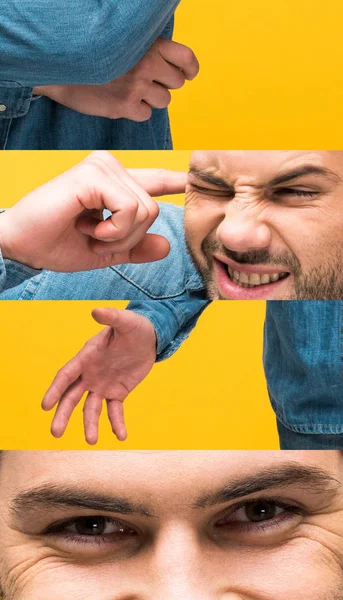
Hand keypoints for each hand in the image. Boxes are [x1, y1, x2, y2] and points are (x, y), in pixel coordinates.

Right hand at [0, 151, 186, 270]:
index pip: (155, 178)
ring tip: (89, 233)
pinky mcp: (94, 174)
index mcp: (114, 182)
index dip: (178, 179)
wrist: (22, 246)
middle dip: (129, 238)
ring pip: (145, 210)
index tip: (199, 174)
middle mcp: (111, 167)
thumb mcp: (106, 251)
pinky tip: (88, 228)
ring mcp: (102, 166)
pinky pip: (130, 209)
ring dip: (119, 236)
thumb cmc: (58, 244)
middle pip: (154, 208)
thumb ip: (136, 247)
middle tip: (96, 239)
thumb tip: (167, 245)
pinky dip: (113, 230)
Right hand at [33, 38, 198, 120]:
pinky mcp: (125, 106)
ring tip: (132, 91)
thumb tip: (167, 66)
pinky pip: (146, 115)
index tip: (188, 74)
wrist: (61, 68)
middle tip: (149, 83)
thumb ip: (147, 50)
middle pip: (176, 83)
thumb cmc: (93, 56)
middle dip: (166, 84)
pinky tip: (122, 102)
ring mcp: (137, 86)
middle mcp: (147, 64)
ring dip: (152, 99)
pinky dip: (137, 111)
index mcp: (149, 44)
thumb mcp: (124, 43)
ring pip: (163, 101)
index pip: (186, 58)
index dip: (190, 69)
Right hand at [42, 308, 156, 444]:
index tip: (45, 406)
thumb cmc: (134, 326)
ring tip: (92, 441)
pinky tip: (121, 436)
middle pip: (71, 397)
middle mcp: (90, 374)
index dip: (55, 390)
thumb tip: (96, 311)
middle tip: (55, 433)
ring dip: (90, 424)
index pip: (67, 375)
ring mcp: (102, 385)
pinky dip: (117, 424)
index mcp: (86, 357)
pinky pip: (114, 411)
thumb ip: (111, 317)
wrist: (150, 338)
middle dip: (63, 414)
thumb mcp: (125, 321)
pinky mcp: (117, 393)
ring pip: (90, 408)